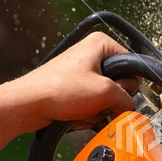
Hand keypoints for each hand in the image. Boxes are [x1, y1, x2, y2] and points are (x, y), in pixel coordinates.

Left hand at [0, 32, 139, 158]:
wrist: (29, 104)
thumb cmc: (58, 89)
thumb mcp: (104, 92)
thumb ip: (127, 100)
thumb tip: (131, 109)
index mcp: (102, 45)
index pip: (133, 67)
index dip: (129, 85)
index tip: (117, 93)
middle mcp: (94, 55)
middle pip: (121, 85)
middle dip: (111, 101)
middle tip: (99, 103)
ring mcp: (85, 73)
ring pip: (108, 98)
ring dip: (99, 110)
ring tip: (84, 110)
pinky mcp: (77, 88)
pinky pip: (95, 104)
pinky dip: (89, 114)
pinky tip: (77, 115)